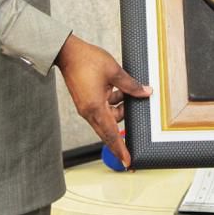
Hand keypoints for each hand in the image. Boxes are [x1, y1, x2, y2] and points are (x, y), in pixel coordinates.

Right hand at [54, 34, 151, 168]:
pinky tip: (118, 90)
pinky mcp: (86, 101)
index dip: (120, 149)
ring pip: (107, 118)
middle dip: (120, 137)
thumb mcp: (114, 71)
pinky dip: (112, 103)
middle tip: (133, 144)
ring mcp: (86, 107)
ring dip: (119, 110)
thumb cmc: (88, 60)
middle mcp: (89, 112)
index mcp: (96, 108)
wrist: (68, 52)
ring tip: (127, 93)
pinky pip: (102, 109)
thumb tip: (145, 92)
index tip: (127, 162)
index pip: (111, 134)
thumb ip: (130, 85)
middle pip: (108, 131)